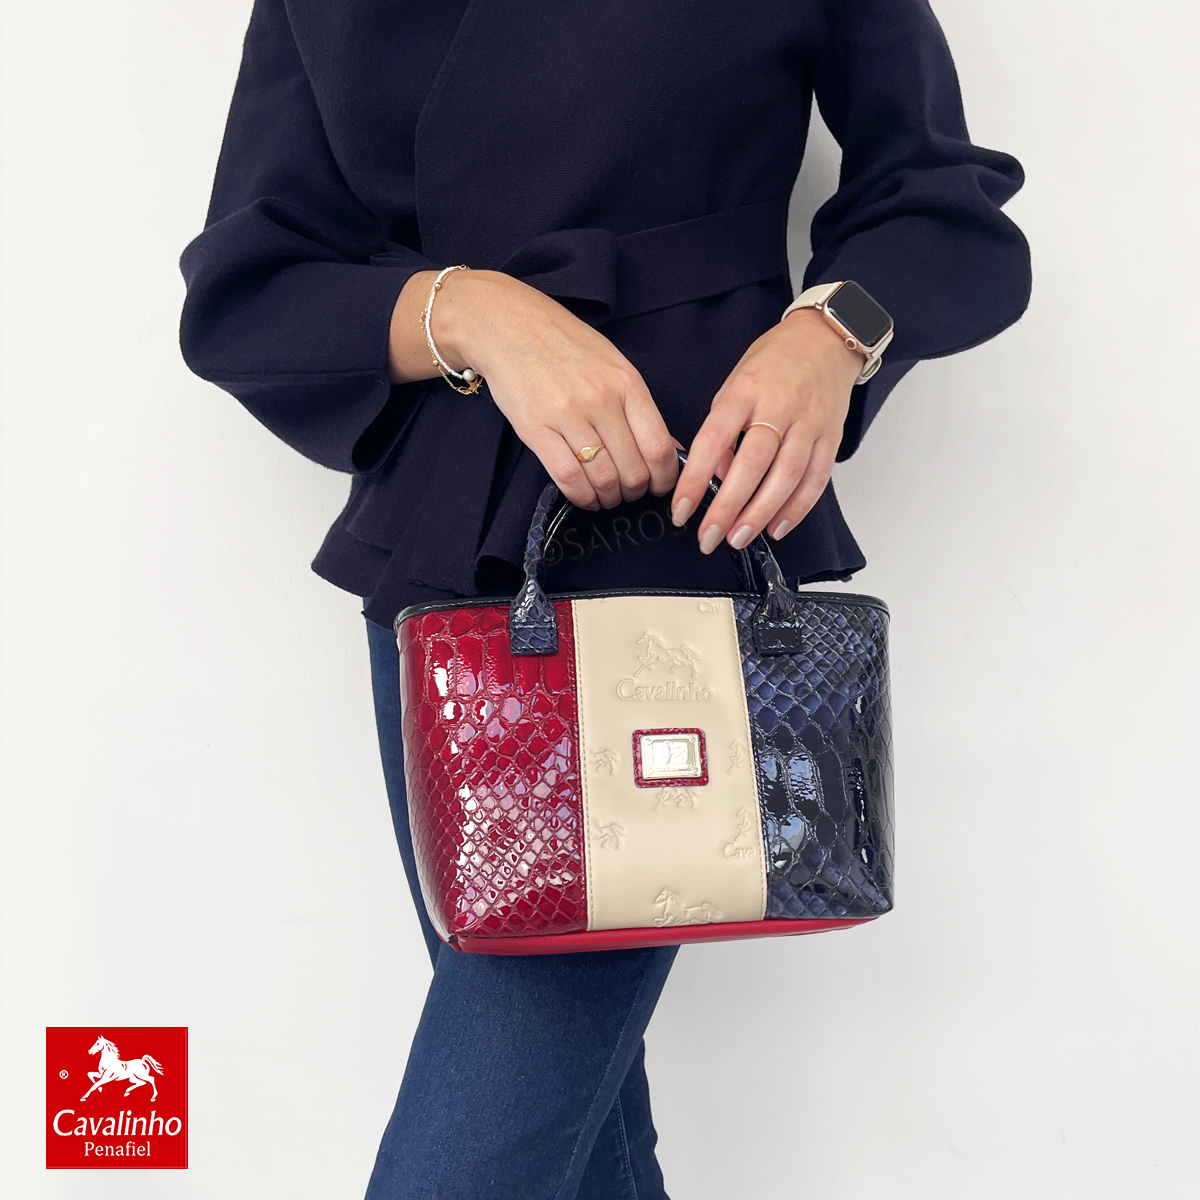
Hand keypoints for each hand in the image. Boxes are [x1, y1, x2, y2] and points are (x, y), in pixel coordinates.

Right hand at [389, 269, 676, 509]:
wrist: (508, 325)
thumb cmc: (563, 344)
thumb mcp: (613, 364)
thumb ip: (638, 406)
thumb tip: (668, 447)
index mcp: (627, 383)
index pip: (659, 446)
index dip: (664, 478)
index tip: (660, 485)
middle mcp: (601, 400)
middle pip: (633, 470)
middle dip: (635, 492)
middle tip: (628, 493)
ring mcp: (568, 415)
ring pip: (603, 479)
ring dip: (608, 498)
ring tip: (606, 497)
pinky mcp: (536, 429)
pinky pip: (568, 478)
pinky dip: (581, 497)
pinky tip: (584, 496)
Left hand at [670, 308, 862, 550]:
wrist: (825, 339)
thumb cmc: (773, 362)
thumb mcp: (735, 383)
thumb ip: (724, 429)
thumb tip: (717, 477)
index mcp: (745, 390)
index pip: (714, 440)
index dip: (694, 479)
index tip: (680, 510)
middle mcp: (779, 406)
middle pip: (752, 464)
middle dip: (727, 507)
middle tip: (709, 538)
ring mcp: (809, 422)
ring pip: (786, 476)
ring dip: (760, 514)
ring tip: (738, 538)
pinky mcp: (832, 436)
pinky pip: (816, 479)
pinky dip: (797, 508)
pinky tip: (777, 527)